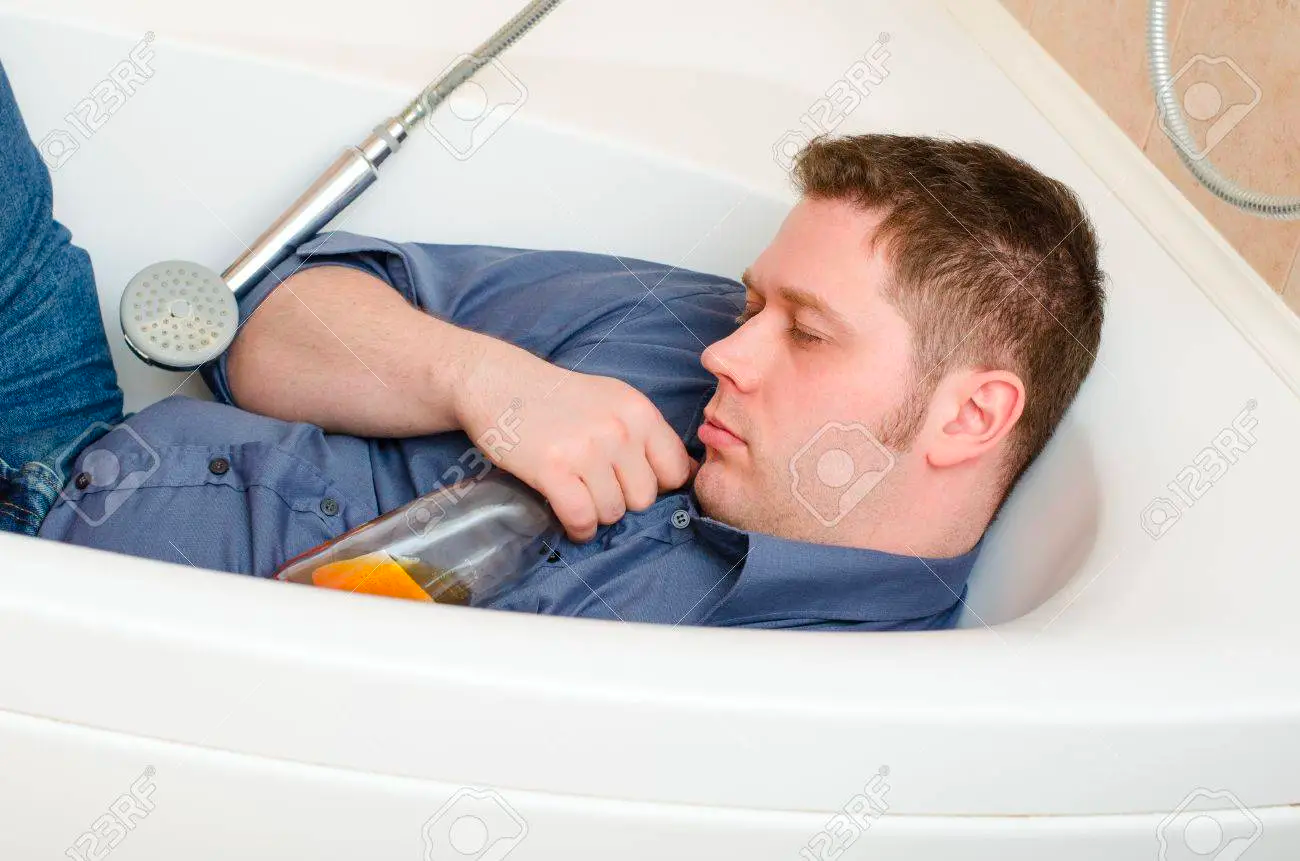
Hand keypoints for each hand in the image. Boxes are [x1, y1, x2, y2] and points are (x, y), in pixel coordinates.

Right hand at [453, 336, 697, 541]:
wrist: (500, 384)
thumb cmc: (560, 398)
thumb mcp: (615, 401)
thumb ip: (649, 434)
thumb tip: (688, 474)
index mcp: (639, 411)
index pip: (677, 471)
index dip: (659, 485)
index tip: (634, 484)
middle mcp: (619, 430)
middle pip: (645, 498)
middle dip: (624, 500)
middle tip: (599, 487)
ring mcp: (586, 450)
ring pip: (614, 512)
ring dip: (597, 513)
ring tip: (580, 495)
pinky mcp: (553, 469)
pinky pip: (582, 519)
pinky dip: (578, 529)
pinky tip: (571, 521)